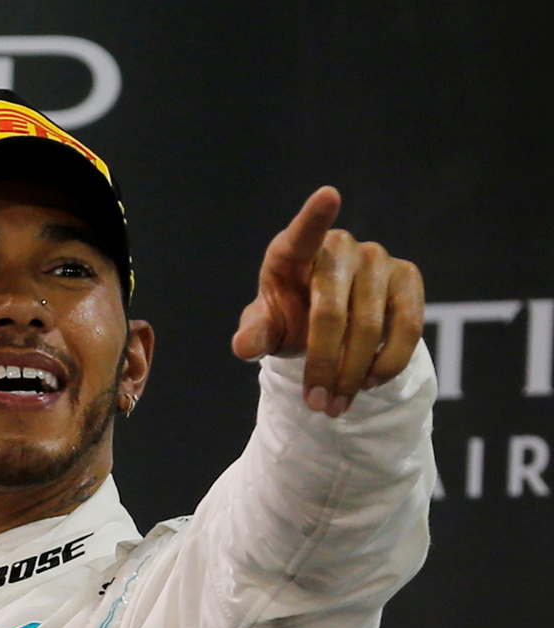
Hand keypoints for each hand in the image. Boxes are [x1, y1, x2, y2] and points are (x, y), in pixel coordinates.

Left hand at [231, 186, 424, 416]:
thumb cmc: (289, 314)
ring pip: (370, 327)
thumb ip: (254, 332)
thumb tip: (244, 346)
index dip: (315, 215)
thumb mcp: (266, 326)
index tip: (328, 195)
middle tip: (317, 405)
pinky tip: (370, 382)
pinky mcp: (408, 277)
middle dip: (323, 366)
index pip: (304, 232)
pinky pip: (408, 326)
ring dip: (353, 375)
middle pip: (332, 312)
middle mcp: (340, 247)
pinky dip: (389, 362)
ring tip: (336, 405)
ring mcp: (378, 258)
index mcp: (293, 250)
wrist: (326, 321)